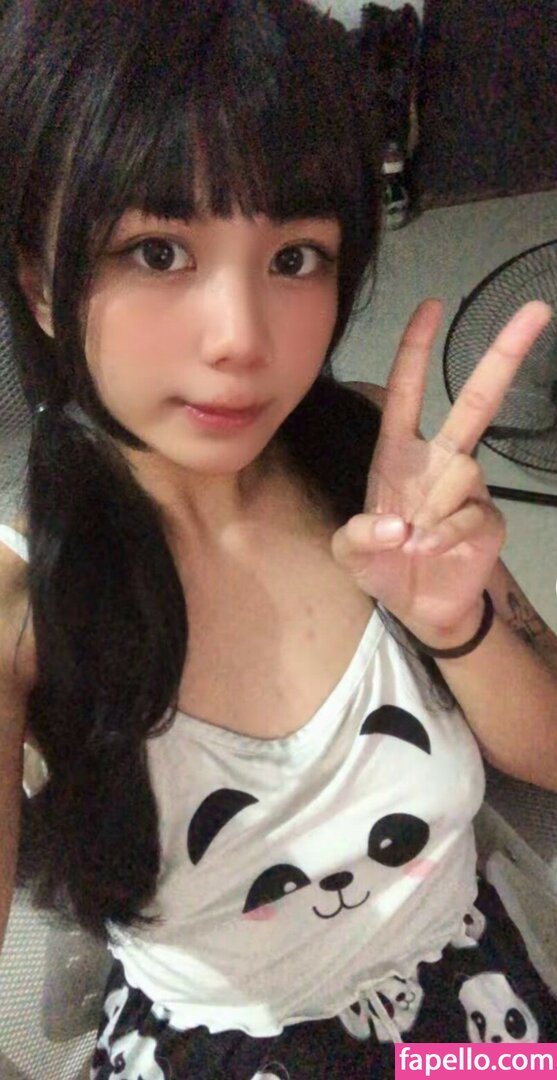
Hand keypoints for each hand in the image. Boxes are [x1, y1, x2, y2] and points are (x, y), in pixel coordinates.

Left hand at [332, 298, 552, 646]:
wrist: (419, 608)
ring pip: (464, 468)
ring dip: (434, 504)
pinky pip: (472, 512)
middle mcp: (439, 461)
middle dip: (504, 355)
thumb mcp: (350, 553)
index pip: (407, 392)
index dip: (416, 350)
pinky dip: (447, 533)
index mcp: (400, 453)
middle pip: (477, 402)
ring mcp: (470, 488)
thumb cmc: (383, 567)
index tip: (432, 306)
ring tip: (415, 538)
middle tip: (538, 311)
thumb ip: (359, 537)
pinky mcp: (489, 519)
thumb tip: (400, 525)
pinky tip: (432, 548)